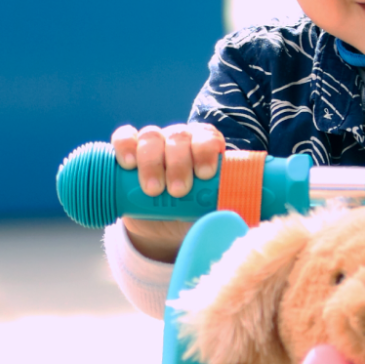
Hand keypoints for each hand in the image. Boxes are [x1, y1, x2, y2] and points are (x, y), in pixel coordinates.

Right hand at [111, 121, 225, 259]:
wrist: (164, 227)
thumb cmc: (194, 213)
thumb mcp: (211, 213)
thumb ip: (226, 213)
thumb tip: (240, 225)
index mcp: (205, 147)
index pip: (207, 137)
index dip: (205, 151)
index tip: (204, 174)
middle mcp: (180, 140)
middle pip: (178, 137)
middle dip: (178, 163)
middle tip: (178, 191)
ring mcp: (153, 143)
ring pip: (151, 137)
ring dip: (152, 162)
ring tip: (154, 189)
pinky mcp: (128, 152)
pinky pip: (124, 138)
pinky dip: (125, 146)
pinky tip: (128, 164)